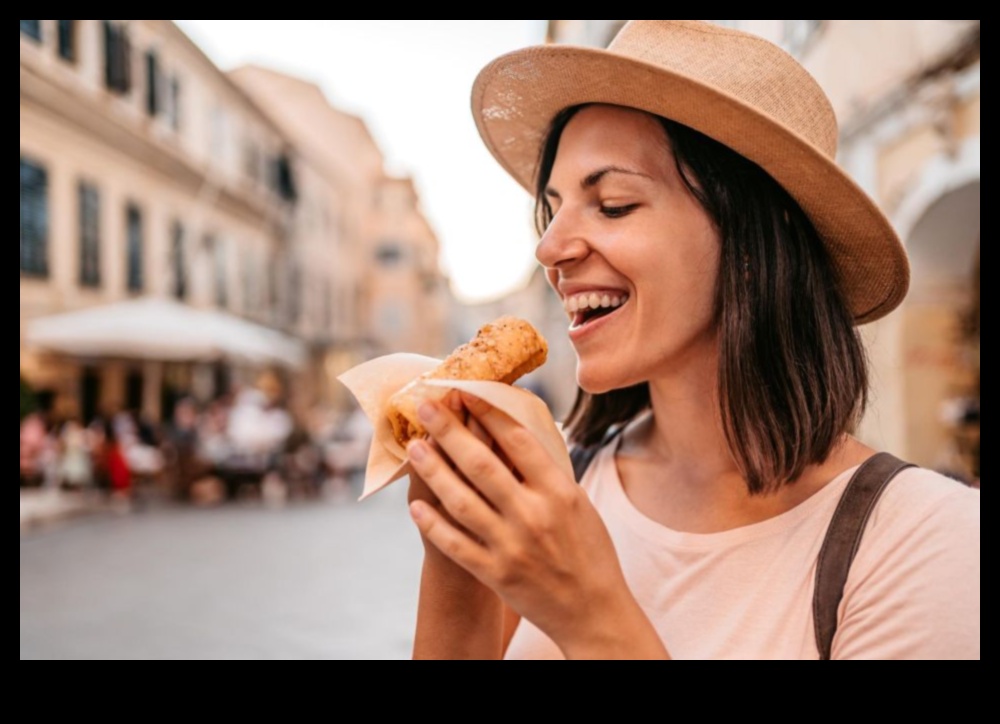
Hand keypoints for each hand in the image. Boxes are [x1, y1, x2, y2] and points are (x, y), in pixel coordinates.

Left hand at [406, 392, 664, 658]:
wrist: (593, 612)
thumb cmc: (588, 551)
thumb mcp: (578, 503)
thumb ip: (547, 471)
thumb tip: (516, 430)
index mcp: (558, 492)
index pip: (517, 441)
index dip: (488, 412)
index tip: (466, 390)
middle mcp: (533, 516)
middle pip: (482, 465)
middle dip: (451, 431)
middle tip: (427, 406)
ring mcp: (511, 546)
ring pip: (462, 501)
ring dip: (434, 471)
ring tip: (415, 446)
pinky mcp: (495, 574)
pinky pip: (456, 544)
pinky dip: (433, 524)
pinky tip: (415, 505)